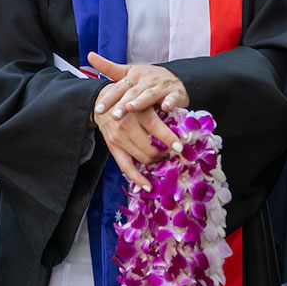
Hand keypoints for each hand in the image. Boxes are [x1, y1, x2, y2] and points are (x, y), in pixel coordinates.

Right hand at [88, 52, 187, 190]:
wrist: (103, 100)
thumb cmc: (131, 99)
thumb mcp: (146, 99)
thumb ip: (162, 109)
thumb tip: (184, 125)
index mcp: (138, 112)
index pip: (157, 129)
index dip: (171, 140)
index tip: (181, 147)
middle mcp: (127, 126)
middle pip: (152, 149)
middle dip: (166, 153)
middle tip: (174, 151)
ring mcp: (118, 138)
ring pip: (143, 159)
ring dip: (157, 161)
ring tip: (163, 156)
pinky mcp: (112, 147)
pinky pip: (126, 168)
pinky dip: (138, 179)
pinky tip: (148, 186)